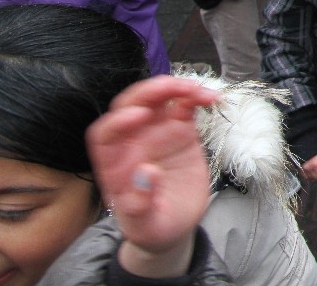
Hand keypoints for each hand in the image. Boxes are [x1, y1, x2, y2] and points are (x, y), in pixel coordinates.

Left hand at [86, 77, 219, 274]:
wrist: (174, 227)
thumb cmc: (152, 228)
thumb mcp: (144, 225)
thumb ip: (140, 203)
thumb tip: (146, 172)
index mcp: (113, 164)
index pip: (105, 133)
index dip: (118, 121)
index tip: (139, 116)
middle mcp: (131, 143)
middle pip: (130, 105)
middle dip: (148, 92)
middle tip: (172, 88)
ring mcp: (156, 134)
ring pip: (158, 99)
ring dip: (174, 88)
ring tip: (197, 90)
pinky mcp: (179, 131)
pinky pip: (185, 106)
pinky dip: (196, 97)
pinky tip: (211, 98)